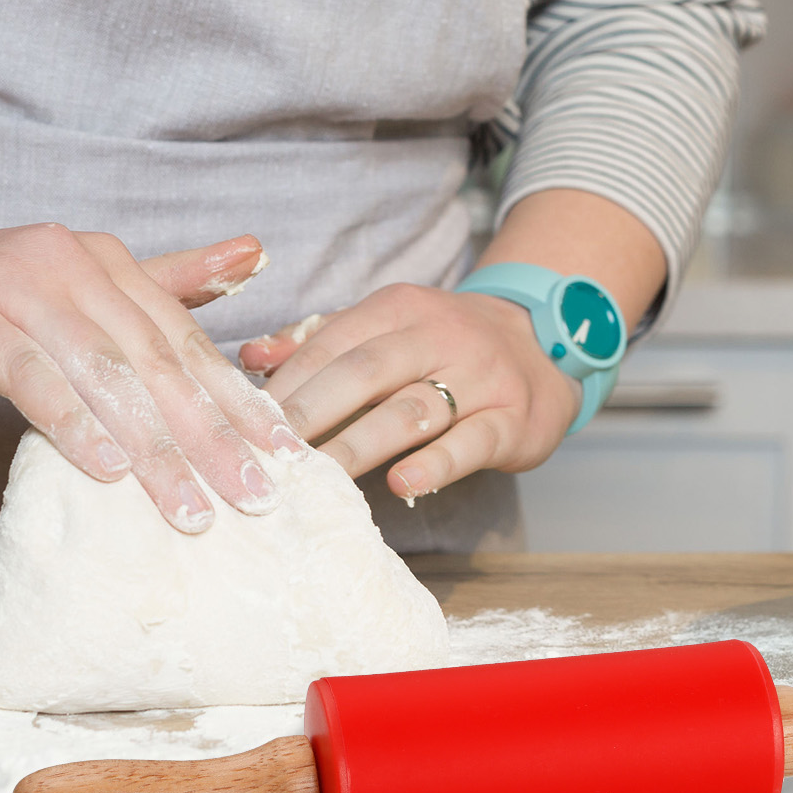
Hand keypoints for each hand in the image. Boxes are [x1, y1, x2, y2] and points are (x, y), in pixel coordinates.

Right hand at [0, 225, 306, 531]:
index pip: (185, 340)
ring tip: (189, 508)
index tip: (287, 457)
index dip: (237, 398)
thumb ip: (163, 282)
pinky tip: (106, 470)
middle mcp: (70, 262)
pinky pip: (29, 375)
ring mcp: (15, 285)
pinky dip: (71, 422)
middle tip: (253, 498)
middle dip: (210, 434)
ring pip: (102, 373)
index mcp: (105, 261)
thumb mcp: (73, 291)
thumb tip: (256, 253)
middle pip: (155, 360)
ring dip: (152, 446)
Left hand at [239, 284, 579, 498]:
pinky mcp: (512, 419)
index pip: (333, 342)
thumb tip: (252, 357)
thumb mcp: (388, 329)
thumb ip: (320, 341)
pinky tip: (402, 484)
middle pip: (366, 371)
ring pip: (412, 409)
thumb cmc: (444, 346)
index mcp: (400, 308)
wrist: (544, 347)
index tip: (248, 422)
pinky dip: (435, 463)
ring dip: (360, 444)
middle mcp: (440, 335)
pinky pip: (471, 442)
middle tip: (270, 453)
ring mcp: (480, 376)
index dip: (289, 382)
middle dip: (313, 412)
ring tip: (320, 477)